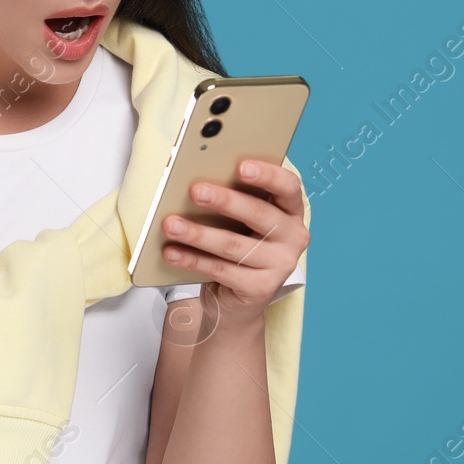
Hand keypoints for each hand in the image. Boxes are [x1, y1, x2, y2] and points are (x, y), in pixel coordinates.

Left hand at [160, 159, 308, 323]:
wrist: (238, 298)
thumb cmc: (238, 243)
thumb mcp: (241, 220)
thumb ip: (232, 200)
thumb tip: (199, 182)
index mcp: (291, 210)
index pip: (288, 186)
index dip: (267, 174)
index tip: (240, 166)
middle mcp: (293, 237)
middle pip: (258, 214)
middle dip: (224, 200)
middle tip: (195, 191)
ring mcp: (280, 265)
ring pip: (233, 244)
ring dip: (198, 233)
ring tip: (170, 223)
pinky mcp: (261, 288)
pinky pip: (220, 270)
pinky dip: (191, 259)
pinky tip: (170, 251)